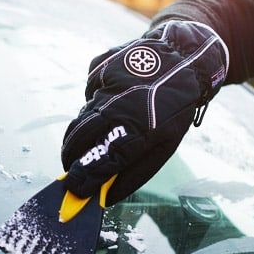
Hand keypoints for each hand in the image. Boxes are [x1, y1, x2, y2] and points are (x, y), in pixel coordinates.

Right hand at [61, 20, 228, 205]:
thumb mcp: (165, 147)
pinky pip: (90, 92)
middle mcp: (118, 105)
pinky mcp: (99, 67)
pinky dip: (96, 101)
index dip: (84, 176)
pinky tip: (114, 97)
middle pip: (81, 136)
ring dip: (83, 130)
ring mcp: (106, 84)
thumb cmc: (175, 110)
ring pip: (83, 115)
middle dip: (71, 155)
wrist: (183, 56)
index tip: (72, 187)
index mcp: (139, 129)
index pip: (103, 159)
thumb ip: (134, 173)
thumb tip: (106, 196)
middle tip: (70, 167)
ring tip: (96, 132)